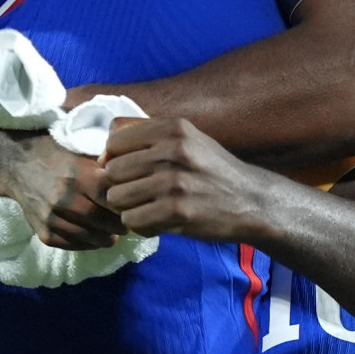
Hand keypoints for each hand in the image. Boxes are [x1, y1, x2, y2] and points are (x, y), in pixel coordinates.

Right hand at [0, 133, 126, 250]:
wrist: (15, 164)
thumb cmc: (54, 153)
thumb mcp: (79, 150)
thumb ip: (103, 165)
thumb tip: (130, 177)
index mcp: (78, 174)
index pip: (111, 197)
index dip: (125, 204)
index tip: (132, 206)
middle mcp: (64, 198)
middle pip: (102, 220)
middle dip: (119, 226)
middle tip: (127, 225)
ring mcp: (52, 217)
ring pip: (88, 237)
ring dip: (105, 239)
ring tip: (112, 235)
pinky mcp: (43, 231)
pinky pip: (71, 244)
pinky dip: (87, 244)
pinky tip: (93, 238)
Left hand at [101, 117, 275, 242]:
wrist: (252, 201)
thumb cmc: (212, 170)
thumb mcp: (187, 139)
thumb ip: (147, 136)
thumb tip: (102, 153)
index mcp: (173, 128)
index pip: (114, 140)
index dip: (116, 159)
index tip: (131, 172)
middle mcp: (173, 150)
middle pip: (112, 171)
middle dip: (120, 186)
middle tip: (139, 195)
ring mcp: (175, 182)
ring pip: (117, 198)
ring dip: (128, 208)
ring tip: (148, 208)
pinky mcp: (178, 212)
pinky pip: (132, 220)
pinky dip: (140, 225)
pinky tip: (157, 222)